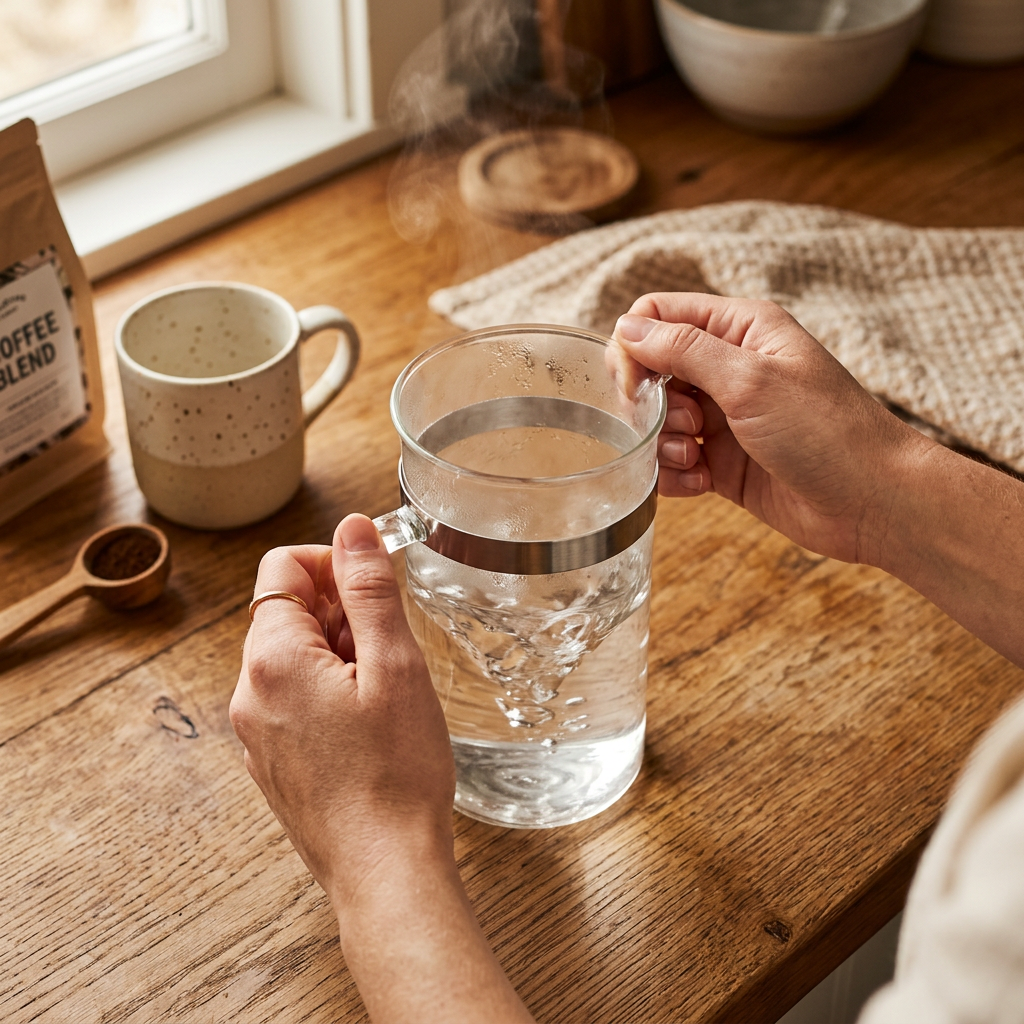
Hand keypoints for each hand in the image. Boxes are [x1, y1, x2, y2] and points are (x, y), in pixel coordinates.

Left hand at [230, 516, 532, 1022]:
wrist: (384, 870)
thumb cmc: (395, 772)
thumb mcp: (394, 665)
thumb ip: (370, 589)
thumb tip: (353, 527)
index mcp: (272, 659)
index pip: (282, 568)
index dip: (333, 563)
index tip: (376, 587)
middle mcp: (249, 692)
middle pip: (287, 612)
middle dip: (342, 611)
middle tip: (392, 647)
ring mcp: (255, 732)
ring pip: (293, 657)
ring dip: (340, 652)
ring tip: (386, 691)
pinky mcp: (272, 761)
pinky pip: (293, 699)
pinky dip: (330, 691)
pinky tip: (371, 724)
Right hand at [613, 293, 926, 563]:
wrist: (873, 503)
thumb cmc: (827, 432)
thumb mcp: (750, 380)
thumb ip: (683, 350)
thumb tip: (626, 328)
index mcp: (740, 329)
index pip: (658, 316)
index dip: (634, 347)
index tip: (632, 387)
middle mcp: (728, 368)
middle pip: (651, 372)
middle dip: (650, 404)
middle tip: (684, 426)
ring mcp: (724, 417)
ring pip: (657, 421)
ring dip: (663, 443)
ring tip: (696, 457)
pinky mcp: (722, 462)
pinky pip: (672, 462)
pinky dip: (675, 475)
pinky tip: (703, 484)